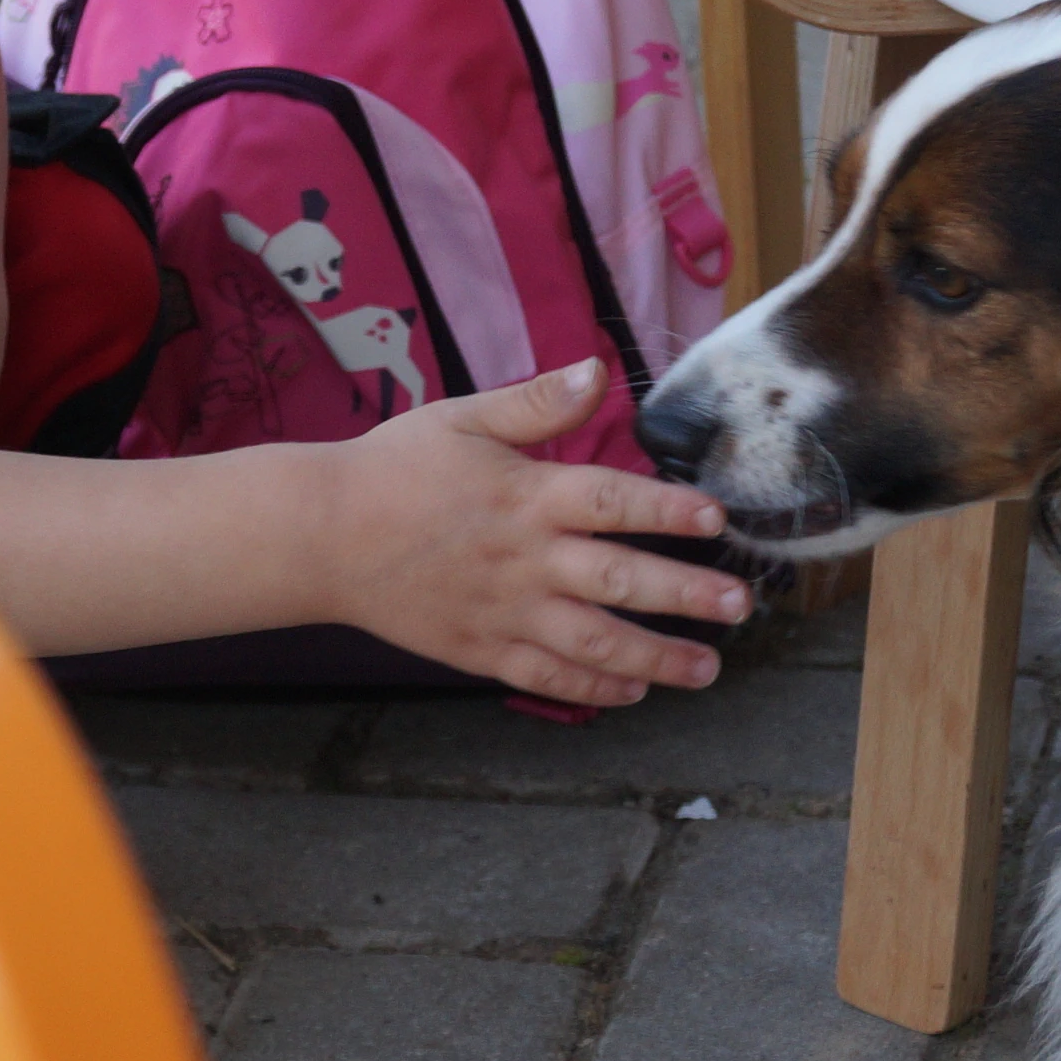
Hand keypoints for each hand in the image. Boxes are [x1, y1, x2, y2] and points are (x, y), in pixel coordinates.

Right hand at [326, 361, 751, 707]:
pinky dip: (592, 688)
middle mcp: (524, 559)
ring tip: (708, 667)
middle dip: (686, 597)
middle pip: (619, 582)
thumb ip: (536, 403)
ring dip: (657, 658)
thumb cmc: (393, 469)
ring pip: (593, 643)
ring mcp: (503, 611)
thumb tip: (598, 369)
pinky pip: (546, 676)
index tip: (716, 520)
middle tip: (740, 606)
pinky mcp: (479, 650)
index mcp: (525, 496)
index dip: (667, 512)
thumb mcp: (462, 419)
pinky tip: (633, 690)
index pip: (611, 502)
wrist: (320, 535)